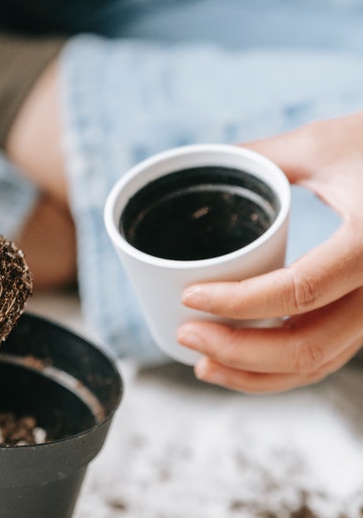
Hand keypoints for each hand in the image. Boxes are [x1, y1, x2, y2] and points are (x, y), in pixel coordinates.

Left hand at [176, 112, 362, 392]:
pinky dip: (285, 367)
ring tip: (204, 362)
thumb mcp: (322, 143)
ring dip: (258, 374)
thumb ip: (262, 157)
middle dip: (238, 352)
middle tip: (187, 336)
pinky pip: (330, 354)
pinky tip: (245, 360)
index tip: (190, 295)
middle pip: (309, 345)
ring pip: (321, 362)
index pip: (299, 291)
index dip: (238, 302)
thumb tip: (204, 163)